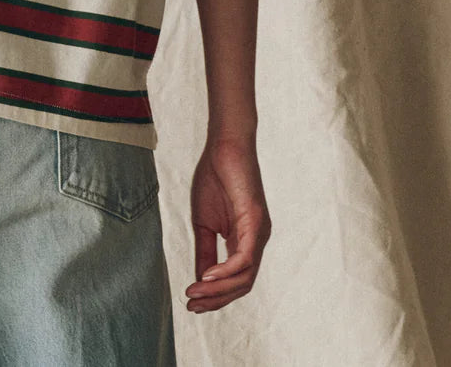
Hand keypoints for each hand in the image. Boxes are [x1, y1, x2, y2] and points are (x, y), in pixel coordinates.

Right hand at [184, 136, 270, 312]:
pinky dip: (226, 271)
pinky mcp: (256, 222)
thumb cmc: (214, 178)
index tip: (191, 303)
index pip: (235, 280)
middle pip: (242, 285)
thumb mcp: (204, 222)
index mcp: (245, 241)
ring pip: (246, 277)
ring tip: (194, 293)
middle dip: (217, 300)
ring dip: (219, 290)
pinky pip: (245, 258)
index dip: (214, 296)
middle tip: (191, 305)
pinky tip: (207, 276)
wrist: (224, 145)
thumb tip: (201, 281)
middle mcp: (257, 241)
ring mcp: (259, 233)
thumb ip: (205, 251)